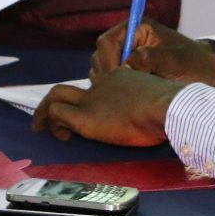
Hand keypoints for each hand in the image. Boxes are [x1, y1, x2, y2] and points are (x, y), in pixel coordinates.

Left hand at [30, 67, 182, 145]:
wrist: (169, 107)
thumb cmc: (173, 106)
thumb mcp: (162, 99)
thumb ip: (153, 104)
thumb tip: (159, 119)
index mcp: (121, 79)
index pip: (95, 85)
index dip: (85, 98)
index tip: (83, 110)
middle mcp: (102, 85)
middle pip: (68, 88)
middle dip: (53, 102)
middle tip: (44, 118)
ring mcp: (93, 100)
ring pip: (56, 96)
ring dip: (44, 112)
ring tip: (40, 128)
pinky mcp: (87, 117)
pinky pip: (58, 113)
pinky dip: (53, 124)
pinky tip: (62, 136)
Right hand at [89, 17, 214, 88]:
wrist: (210, 75)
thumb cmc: (195, 64)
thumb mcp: (174, 61)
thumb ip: (149, 58)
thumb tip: (126, 65)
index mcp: (138, 29)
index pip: (107, 42)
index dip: (108, 61)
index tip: (117, 79)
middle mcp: (130, 41)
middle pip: (101, 56)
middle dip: (108, 74)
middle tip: (121, 91)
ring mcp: (128, 57)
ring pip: (103, 70)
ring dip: (111, 83)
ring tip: (130, 94)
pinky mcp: (130, 72)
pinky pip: (112, 81)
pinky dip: (117, 89)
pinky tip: (132, 99)